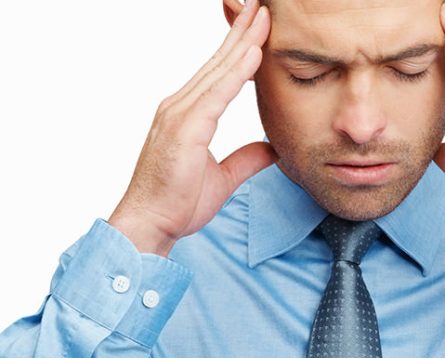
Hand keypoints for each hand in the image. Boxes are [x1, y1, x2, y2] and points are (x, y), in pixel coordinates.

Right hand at [108, 2, 275, 255]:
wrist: (149, 226)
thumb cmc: (177, 203)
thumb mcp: (223, 177)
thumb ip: (247, 159)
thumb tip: (272, 147)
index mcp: (188, 114)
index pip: (221, 72)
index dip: (241, 46)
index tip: (260, 25)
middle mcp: (180, 106)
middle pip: (219, 61)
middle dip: (243, 31)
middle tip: (263, 5)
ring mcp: (179, 114)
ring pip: (219, 70)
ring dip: (244, 40)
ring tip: (264, 15)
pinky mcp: (184, 128)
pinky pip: (216, 94)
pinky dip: (236, 72)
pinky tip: (253, 52)